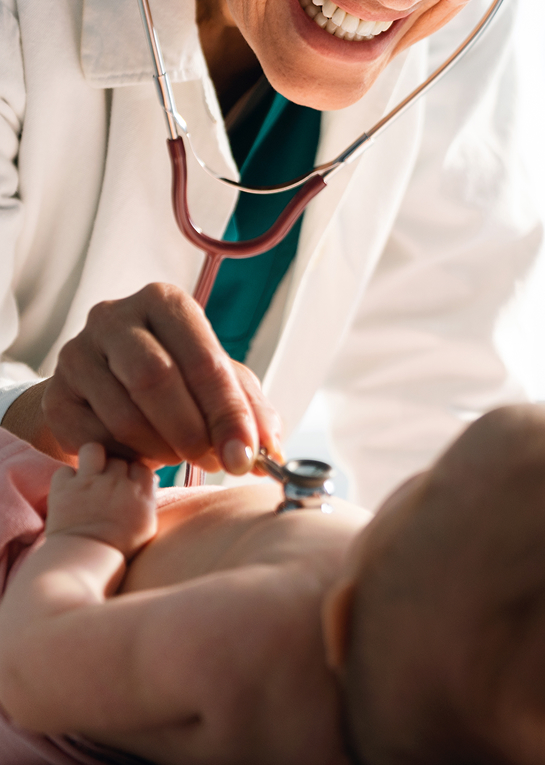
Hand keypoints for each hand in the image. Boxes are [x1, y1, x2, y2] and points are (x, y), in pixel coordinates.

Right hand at [39, 283, 282, 474]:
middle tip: (212, 462)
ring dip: (160, 449)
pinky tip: (139, 454)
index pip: (203, 359)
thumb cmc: (175, 380)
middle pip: (155, 380)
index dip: (227, 413)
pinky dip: (125, 457)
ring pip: (123, 415)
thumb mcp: (218, 382)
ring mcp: (77, 354)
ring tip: (177, 455)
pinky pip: (93, 440)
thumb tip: (269, 451)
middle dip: (192, 432)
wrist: (104, 391)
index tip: (245, 455)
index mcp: (164, 302)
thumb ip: (248, 410)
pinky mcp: (55, 396)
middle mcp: (114, 316)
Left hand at [46, 443, 156, 558]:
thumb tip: (150, 481)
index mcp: (140, 492)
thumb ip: (149, 500)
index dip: (133, 473)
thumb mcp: (147, 527)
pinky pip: (65, 470)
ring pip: (93, 449)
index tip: (128, 484)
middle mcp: (116, 482)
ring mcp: (89, 482)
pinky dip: (65, 479)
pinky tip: (68, 491)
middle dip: (113, 469)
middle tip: (106, 485)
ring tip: (88, 474)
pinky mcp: (64, 488)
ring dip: (91, 460)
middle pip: (118, 459)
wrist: (84, 563)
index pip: (141, 465)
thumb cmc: (119, 551)